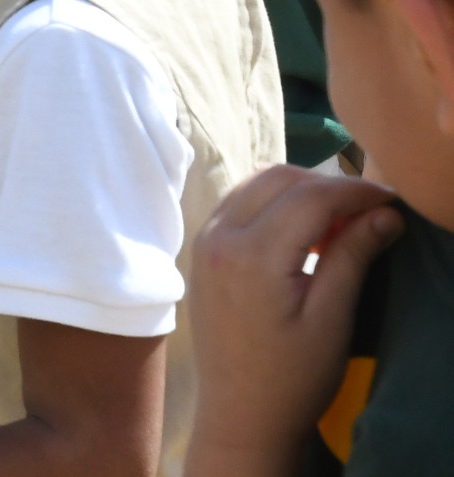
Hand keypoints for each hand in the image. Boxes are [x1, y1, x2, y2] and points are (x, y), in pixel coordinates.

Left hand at [186, 165, 401, 476]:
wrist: (240, 413)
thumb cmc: (291, 376)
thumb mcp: (332, 318)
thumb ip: (353, 257)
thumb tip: (385, 213)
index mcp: (251, 255)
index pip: (310, 196)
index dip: (356, 191)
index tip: (391, 200)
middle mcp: (218, 237)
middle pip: (278, 179)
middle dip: (328, 185)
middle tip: (369, 211)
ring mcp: (203, 241)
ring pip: (255, 184)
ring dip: (299, 191)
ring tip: (339, 223)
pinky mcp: (201, 249)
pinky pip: (238, 202)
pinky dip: (273, 202)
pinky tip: (303, 231)